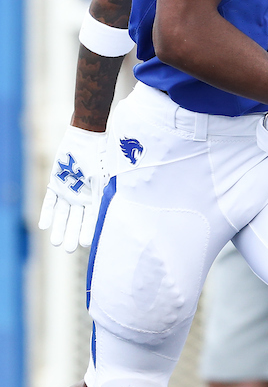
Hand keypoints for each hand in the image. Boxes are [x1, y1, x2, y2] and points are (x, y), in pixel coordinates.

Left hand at [39, 126, 107, 252]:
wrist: (87, 137)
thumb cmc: (100, 156)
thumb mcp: (104, 177)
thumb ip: (103, 196)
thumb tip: (105, 216)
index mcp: (97, 196)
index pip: (93, 218)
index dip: (90, 230)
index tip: (87, 244)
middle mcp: (82, 196)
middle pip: (76, 219)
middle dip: (72, 234)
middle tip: (68, 249)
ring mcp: (69, 191)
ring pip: (63, 214)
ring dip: (59, 227)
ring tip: (55, 243)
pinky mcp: (56, 184)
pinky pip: (50, 201)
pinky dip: (47, 213)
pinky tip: (44, 226)